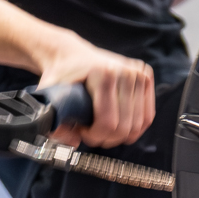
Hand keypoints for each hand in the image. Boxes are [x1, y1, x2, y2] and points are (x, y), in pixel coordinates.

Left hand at [38, 44, 153, 147]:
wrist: (72, 55)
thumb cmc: (62, 77)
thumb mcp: (51, 96)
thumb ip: (55, 120)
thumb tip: (73, 142)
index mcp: (104, 74)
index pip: (108, 122)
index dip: (94, 136)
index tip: (81, 131)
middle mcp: (126, 72)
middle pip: (124, 128)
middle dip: (105, 138)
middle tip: (90, 131)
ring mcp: (138, 73)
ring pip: (137, 126)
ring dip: (119, 135)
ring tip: (101, 127)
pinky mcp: (145, 77)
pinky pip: (147, 116)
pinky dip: (133, 127)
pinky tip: (116, 124)